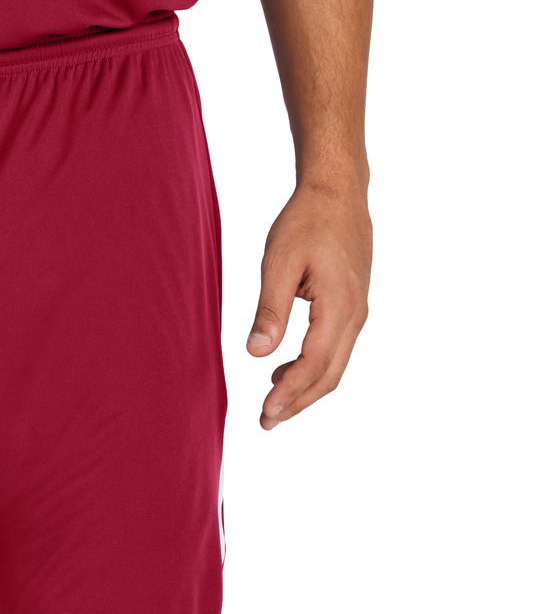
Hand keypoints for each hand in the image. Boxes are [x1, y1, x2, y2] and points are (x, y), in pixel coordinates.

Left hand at [246, 182, 370, 429]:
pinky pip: (336, 350)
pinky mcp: (353, 307)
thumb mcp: (280, 260)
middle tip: (266, 422)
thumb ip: (270, 308)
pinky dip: (312, 369)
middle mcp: (355, 314)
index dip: (290, 394)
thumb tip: (256, 353)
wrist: (339, 190)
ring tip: (271, 402)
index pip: (314, 364)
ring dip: (304, 389)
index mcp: (339, 304)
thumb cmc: (308, 219)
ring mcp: (357, 312)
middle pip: (329, 376)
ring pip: (334, 366)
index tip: (265, 413)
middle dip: (298, 403)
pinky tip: (284, 370)